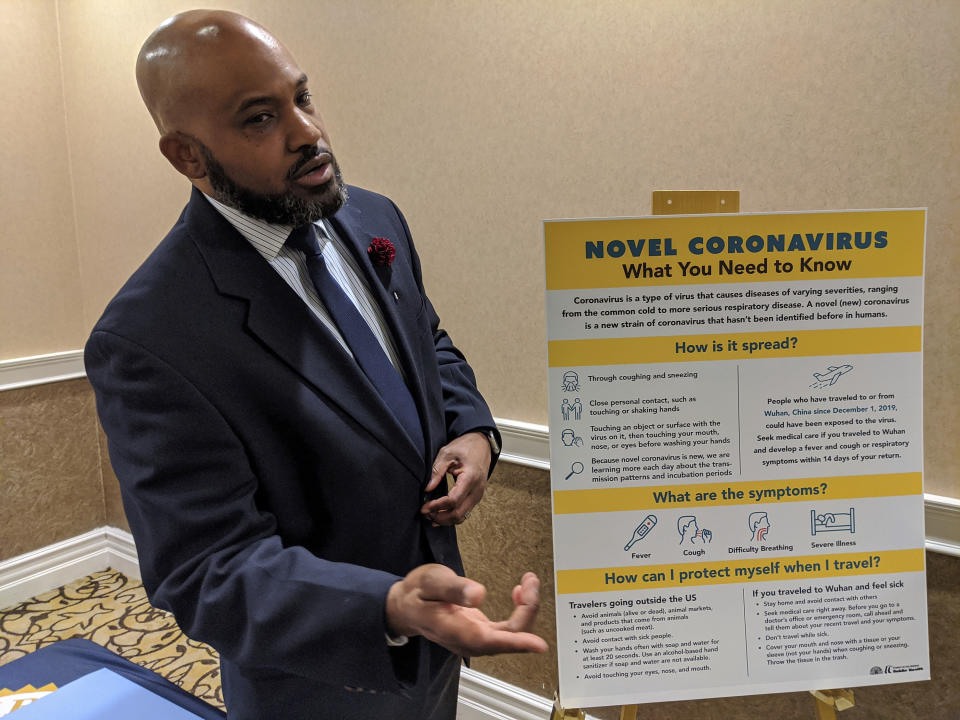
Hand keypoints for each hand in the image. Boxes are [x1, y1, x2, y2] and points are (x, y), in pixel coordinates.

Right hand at [385, 564, 547, 656]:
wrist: (404, 607)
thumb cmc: (416, 594)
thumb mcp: (430, 581)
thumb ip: (453, 588)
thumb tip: (479, 594)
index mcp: (453, 629)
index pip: (488, 641)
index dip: (516, 644)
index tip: (538, 645)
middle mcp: (467, 640)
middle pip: (506, 637)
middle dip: (527, 610)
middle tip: (530, 582)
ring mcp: (475, 638)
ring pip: (510, 635)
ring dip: (525, 610)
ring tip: (528, 583)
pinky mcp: (479, 632)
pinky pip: (506, 630)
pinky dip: (518, 611)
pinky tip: (519, 594)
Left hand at [421, 432, 490, 525]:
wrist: (482, 444)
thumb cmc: (465, 447)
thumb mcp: (447, 453)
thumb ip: (437, 471)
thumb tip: (427, 489)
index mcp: (470, 478)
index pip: (453, 501)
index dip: (437, 506)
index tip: (424, 507)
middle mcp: (477, 490)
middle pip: (458, 513)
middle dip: (440, 517)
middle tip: (425, 514)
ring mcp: (478, 495)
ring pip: (462, 516)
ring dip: (446, 519)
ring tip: (431, 516)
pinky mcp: (476, 496)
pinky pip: (465, 512)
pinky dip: (452, 516)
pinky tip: (441, 516)